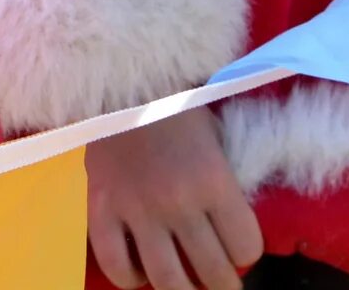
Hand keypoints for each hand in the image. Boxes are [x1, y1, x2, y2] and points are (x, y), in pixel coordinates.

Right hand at [86, 110, 262, 289]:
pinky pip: (115, 265)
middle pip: (213, 273)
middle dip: (224, 284)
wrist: (116, 79)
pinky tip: (140, 271)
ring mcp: (136, 210)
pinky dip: (130, 278)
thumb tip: (229, 225)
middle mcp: (178, 203)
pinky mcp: (101, 210)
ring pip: (167, 280)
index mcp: (214, 182)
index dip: (247, 252)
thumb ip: (223, 182)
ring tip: (187, 287)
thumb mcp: (214, 137)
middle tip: (221, 282)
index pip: (246, 246)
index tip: (239, 248)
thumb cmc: (173, 105)